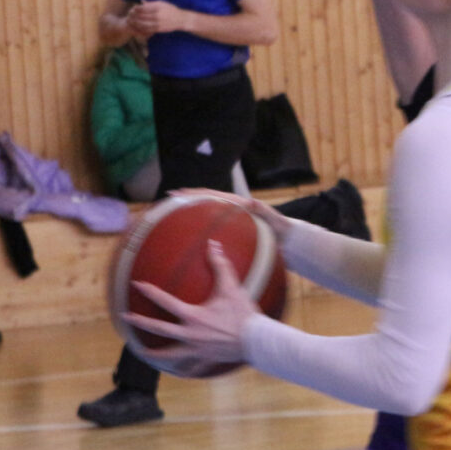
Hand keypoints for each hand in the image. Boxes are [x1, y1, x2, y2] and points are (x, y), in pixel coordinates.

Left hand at [123, 240, 259, 366]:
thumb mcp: (231, 287)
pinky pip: (191, 367)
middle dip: (140, 322)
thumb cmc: (243, 313)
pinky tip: (178, 371)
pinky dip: (183, 369)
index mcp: (193, 316)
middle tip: (125, 317)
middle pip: (159, 330)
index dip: (150, 291)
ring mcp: (196, 350)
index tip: (136, 284)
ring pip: (170, 355)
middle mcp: (190, 335)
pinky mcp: (206, 361)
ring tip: (142, 353)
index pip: (165, 301)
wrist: (257, 341)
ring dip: (155, 354)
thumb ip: (220, 265)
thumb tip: (213, 243)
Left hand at [127, 0, 184, 35]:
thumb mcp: (162, 3)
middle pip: (141, 16)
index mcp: (157, 8)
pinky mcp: (158, 29)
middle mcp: (156, 15)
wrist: (180, 19)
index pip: (143, 8)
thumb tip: (141, 1)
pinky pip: (147, 29)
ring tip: (131, 21)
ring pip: (142, 24)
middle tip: (129, 14)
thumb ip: (151, 3)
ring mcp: (157, 23)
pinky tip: (137, 27)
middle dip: (134, 16)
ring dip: (135, 22)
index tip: (133, 8)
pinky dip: (140, 28)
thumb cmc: (171, 9)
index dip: (136, 8)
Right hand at [173, 188, 293, 244]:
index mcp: (234, 204)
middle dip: (181, 206)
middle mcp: (227, 212)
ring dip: (185, 222)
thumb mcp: (271, 217)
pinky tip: (186, 255)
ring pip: (201, 222)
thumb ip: (262, 209)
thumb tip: (251, 201)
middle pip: (199, 206)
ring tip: (166, 227)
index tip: (175, 194)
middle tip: (162, 208)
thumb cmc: (280, 227)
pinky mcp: (228, 238)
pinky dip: (197, 242)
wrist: (288, 240)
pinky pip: (209, 237)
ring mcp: (226, 226)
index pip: (208, 196)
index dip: (191, 194)